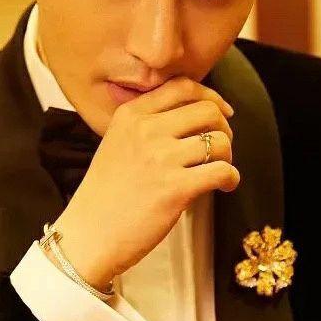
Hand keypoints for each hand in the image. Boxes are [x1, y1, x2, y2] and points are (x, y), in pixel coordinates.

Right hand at [53, 75, 238, 287]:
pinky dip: (231, 178)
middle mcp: (146, 131)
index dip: (211, 96)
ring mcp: (161, 159)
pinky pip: (222, 171)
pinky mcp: (176, 189)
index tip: (222, 112)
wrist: (89, 234)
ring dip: (227, 156)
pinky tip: (225, 186)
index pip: (182, 87)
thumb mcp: (116, 143)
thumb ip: (146, 125)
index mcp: (131, 115)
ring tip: (219, 170)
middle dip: (223, 128)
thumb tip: (193, 117)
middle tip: (221, 147)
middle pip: (208, 110)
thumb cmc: (105, 195)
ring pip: (219, 141)